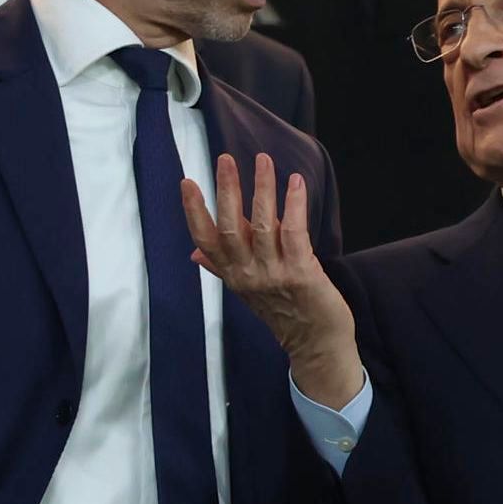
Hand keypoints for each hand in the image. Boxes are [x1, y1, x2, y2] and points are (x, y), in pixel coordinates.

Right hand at [181, 153, 362, 405]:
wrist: (316, 344)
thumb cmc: (283, 312)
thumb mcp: (246, 291)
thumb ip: (221, 268)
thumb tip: (194, 254)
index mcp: (232, 274)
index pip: (205, 240)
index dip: (194, 211)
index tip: (187, 182)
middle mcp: (248, 274)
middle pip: (230, 227)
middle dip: (227, 190)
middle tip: (225, 159)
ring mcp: (273, 274)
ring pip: (262, 224)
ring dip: (263, 189)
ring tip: (263, 161)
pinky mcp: (300, 273)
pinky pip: (294, 231)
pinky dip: (293, 205)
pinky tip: (295, 182)